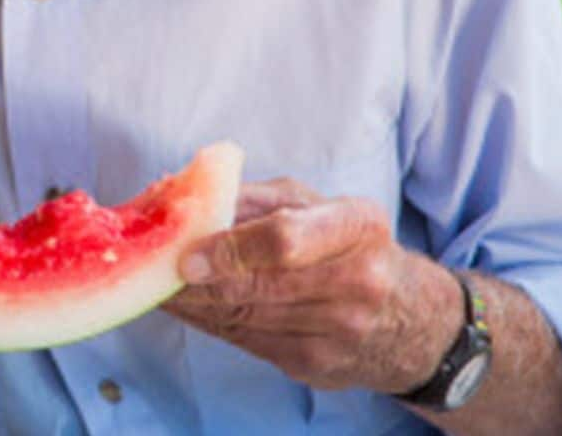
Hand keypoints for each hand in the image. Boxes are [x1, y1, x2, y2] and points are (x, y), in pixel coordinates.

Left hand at [165, 178, 457, 391]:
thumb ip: (250, 198)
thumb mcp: (314, 204)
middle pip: (257, 285)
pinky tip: (185, 307)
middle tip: (150, 270)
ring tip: (156, 285)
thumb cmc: (347, 245)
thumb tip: (177, 197)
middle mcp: (359, 280)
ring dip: (192, 303)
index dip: (228, 249)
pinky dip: (208, 323)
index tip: (186, 255)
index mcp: (357, 225)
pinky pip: (246, 341)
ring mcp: (342, 330)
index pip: (284, 240)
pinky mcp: (319, 365)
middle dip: (195, 281)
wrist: (412, 319)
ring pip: (244, 317)